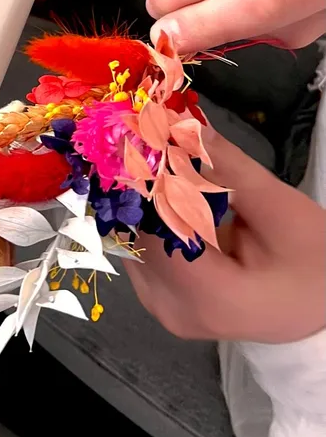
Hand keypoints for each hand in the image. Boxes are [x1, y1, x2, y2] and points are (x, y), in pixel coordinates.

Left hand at [125, 130, 325, 342]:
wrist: (322, 303)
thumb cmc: (312, 262)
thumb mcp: (280, 210)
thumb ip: (228, 169)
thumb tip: (182, 126)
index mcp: (209, 297)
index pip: (155, 229)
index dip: (150, 182)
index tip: (152, 139)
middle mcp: (174, 309)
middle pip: (137, 234)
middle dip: (144, 186)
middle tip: (153, 142)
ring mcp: (162, 307)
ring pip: (130, 239)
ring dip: (142, 200)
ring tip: (159, 163)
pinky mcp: (158, 297)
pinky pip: (139, 249)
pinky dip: (147, 218)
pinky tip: (163, 193)